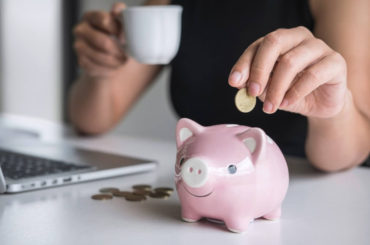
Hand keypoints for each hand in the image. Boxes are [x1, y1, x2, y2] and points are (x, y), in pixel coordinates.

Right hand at [73, 2, 126, 78]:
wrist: (109, 56)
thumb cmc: (116, 37)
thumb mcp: (120, 24)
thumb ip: (121, 15)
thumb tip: (117, 10)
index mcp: (91, 16)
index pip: (104, 20)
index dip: (118, 31)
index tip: (126, 39)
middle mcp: (81, 29)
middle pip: (102, 41)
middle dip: (118, 50)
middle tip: (127, 55)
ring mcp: (78, 46)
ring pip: (99, 56)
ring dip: (115, 62)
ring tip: (123, 62)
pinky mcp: (81, 61)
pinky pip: (96, 68)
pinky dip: (109, 70)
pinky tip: (115, 68)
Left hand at [228, 26, 347, 117]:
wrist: (321, 105)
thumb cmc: (292, 92)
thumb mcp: (269, 90)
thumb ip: (255, 83)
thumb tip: (238, 82)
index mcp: (281, 40)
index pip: (257, 45)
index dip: (244, 63)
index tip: (234, 82)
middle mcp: (299, 37)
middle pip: (273, 43)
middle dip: (259, 70)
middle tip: (252, 93)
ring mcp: (319, 47)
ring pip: (290, 61)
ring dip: (276, 88)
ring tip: (270, 107)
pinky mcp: (335, 62)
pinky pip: (312, 75)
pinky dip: (295, 92)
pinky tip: (287, 104)